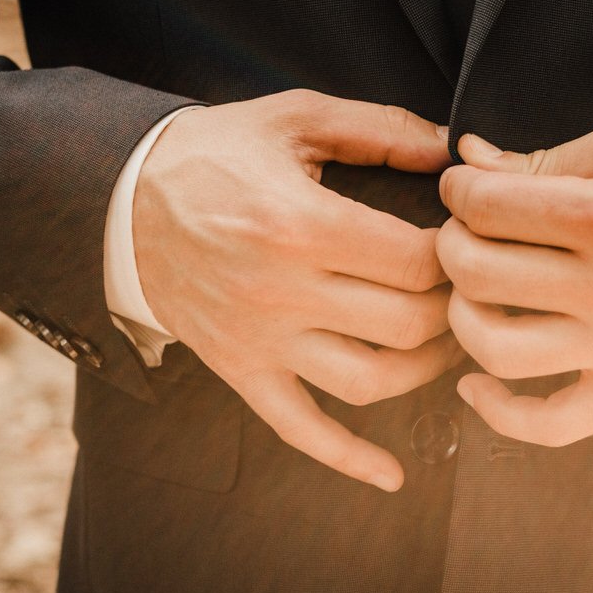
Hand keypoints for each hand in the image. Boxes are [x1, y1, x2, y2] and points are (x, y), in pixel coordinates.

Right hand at [134, 89, 461, 490]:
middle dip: (454, 310)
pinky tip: (392, 475)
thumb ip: (381, 128)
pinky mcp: (240, 371)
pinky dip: (349, 459)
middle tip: (469, 291)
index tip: (468, 243)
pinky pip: (300, 429)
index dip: (460, 255)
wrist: (123, 198)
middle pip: (406, 324)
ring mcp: (260, 340)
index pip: (416, 262)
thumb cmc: (217, 153)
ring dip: (426, 371)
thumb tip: (454, 150)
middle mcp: (281, 291)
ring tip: (446, 344)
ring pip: (369, 383)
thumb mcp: (295, 117)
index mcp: (300, 223)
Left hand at [436, 115, 592, 447]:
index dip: (460, 189)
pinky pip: (547, 424)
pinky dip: (497, 412)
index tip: (466, 186)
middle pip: (476, 271)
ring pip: (493, 348)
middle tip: (466, 229)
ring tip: (474, 291)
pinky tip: (476, 382)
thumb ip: (547, 157)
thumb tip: (468, 158)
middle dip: (451, 241)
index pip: (488, 207)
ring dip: (461, 314)